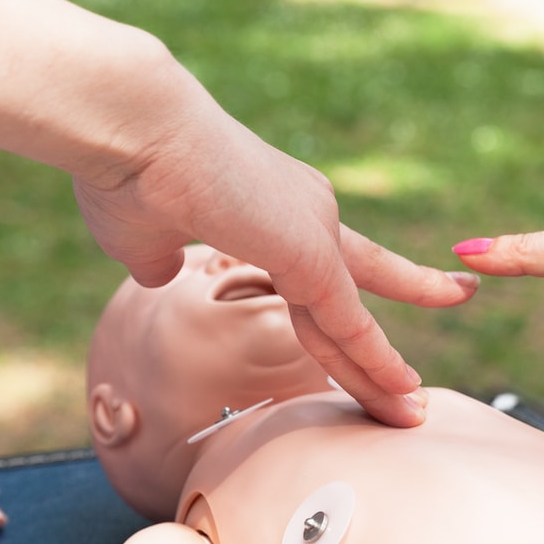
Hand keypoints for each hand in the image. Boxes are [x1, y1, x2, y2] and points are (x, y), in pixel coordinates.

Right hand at [75, 77, 477, 427]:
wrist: (133, 129)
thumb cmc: (128, 175)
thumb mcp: (145, 236)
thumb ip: (160, 259)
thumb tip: (159, 272)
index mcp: (274, 210)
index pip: (327, 268)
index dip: (351, 299)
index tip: (395, 303)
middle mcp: (307, 215)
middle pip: (352, 301)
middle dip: (381, 351)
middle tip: (415, 389)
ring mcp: (314, 231)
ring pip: (351, 325)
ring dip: (379, 376)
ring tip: (411, 415)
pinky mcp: (311, 252)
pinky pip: (349, 325)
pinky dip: (373, 362)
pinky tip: (397, 390)